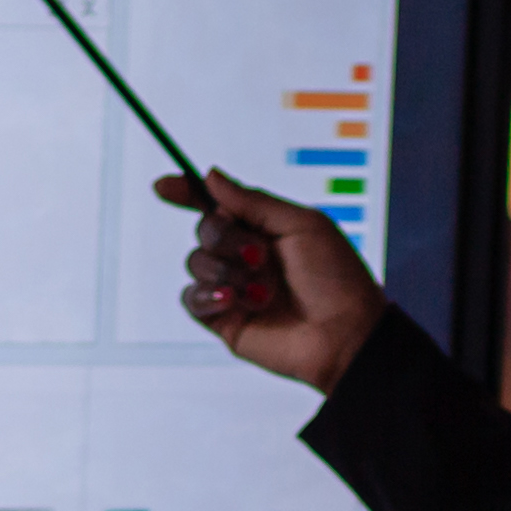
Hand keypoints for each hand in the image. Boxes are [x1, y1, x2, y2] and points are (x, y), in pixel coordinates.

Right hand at [155, 168, 382, 394]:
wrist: (346, 334)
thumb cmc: (336, 279)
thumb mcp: (302, 224)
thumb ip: (253, 201)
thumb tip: (211, 176)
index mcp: (264, 229)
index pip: (217, 205)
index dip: (188, 192)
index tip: (164, 186)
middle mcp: (245, 256)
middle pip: (205, 229)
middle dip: (227, 238)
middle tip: (259, 255)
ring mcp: (233, 288)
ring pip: (196, 262)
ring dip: (226, 270)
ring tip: (261, 289)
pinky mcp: (224, 319)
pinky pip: (192, 298)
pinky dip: (208, 294)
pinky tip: (232, 299)